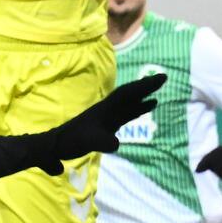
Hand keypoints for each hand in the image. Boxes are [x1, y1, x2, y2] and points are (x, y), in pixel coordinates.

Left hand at [32, 72, 165, 174]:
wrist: (57, 145)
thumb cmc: (71, 141)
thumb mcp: (88, 141)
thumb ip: (102, 142)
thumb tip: (116, 144)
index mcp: (105, 109)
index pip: (127, 93)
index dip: (144, 86)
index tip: (159, 78)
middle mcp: (108, 109)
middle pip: (130, 94)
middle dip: (146, 85)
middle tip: (164, 77)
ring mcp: (108, 116)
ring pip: (129, 103)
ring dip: (143, 96)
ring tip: (158, 93)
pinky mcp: (108, 124)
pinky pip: (127, 113)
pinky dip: (139, 108)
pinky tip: (147, 107)